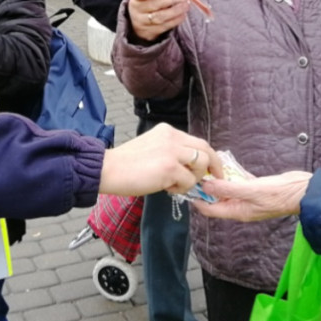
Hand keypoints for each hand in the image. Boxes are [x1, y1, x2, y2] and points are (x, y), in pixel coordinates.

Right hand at [99, 123, 220, 196]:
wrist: (107, 169)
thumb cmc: (125, 165)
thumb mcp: (152, 149)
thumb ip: (172, 153)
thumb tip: (191, 169)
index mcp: (168, 131)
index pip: (197, 142)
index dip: (209, 156)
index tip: (212, 169)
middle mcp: (172, 137)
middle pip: (206, 149)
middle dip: (213, 167)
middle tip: (212, 181)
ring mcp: (172, 151)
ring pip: (201, 165)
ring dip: (193, 179)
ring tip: (175, 185)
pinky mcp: (170, 167)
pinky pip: (188, 181)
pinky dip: (181, 189)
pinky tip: (166, 189)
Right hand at [127, 0, 190, 41]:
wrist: (139, 20)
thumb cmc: (150, 1)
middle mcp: (137, 10)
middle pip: (154, 5)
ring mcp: (142, 23)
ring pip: (160, 17)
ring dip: (176, 11)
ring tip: (186, 5)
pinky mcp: (149, 33)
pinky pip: (164, 26)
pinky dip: (176, 20)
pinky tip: (183, 14)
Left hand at [193, 170, 310, 221]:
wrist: (304, 191)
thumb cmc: (280, 195)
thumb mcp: (252, 190)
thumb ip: (228, 188)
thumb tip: (206, 185)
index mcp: (237, 211)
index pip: (210, 209)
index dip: (197, 199)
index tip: (189, 185)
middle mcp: (240, 206)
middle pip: (216, 199)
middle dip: (206, 187)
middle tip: (198, 172)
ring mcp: (248, 197)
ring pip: (227, 189)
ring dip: (218, 179)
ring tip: (210, 165)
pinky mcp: (256, 188)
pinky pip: (239, 182)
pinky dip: (232, 174)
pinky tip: (226, 163)